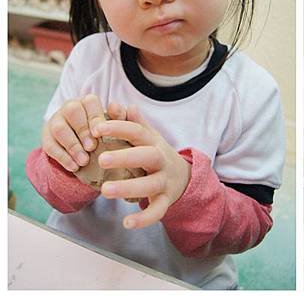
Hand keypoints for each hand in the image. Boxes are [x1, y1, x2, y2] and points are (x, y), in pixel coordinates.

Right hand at [42, 94, 115, 171]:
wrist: (87, 147)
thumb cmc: (105, 132)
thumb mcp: (115, 124)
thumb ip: (120, 116)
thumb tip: (122, 107)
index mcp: (88, 101)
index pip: (90, 102)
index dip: (95, 118)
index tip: (100, 134)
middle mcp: (70, 107)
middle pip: (72, 111)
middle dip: (82, 130)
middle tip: (92, 147)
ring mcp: (56, 121)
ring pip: (59, 128)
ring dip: (72, 146)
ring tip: (84, 161)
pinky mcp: (47, 137)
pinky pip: (50, 146)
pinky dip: (63, 158)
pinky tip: (74, 167)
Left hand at [94, 105, 191, 229]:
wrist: (183, 176)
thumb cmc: (156, 154)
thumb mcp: (147, 137)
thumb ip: (132, 123)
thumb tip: (116, 104)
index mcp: (153, 142)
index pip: (138, 132)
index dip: (119, 128)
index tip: (97, 128)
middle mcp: (161, 160)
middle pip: (148, 156)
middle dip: (126, 156)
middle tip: (101, 158)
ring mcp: (165, 181)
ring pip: (150, 184)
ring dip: (129, 187)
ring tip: (104, 190)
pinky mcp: (166, 201)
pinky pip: (157, 211)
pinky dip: (144, 218)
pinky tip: (127, 223)